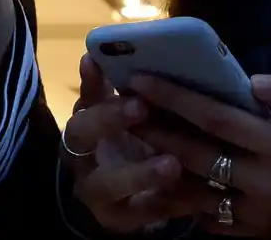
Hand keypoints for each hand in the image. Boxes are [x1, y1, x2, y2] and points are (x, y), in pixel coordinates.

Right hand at [64, 55, 190, 232]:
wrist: (125, 199)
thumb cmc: (133, 142)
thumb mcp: (125, 114)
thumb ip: (126, 88)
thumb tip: (134, 51)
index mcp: (84, 123)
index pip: (81, 96)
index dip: (90, 82)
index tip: (99, 62)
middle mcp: (80, 156)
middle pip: (80, 134)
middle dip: (107, 119)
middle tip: (140, 106)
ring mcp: (94, 191)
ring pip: (105, 184)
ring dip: (138, 173)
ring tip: (171, 164)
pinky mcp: (115, 220)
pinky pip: (139, 214)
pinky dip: (164, 204)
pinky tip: (190, 198)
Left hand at [128, 74, 270, 236]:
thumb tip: (255, 83)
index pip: (216, 117)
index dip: (175, 98)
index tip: (141, 80)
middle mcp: (266, 183)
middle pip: (196, 154)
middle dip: (156, 130)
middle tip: (125, 108)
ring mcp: (259, 215)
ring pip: (196, 191)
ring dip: (162, 166)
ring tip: (136, 142)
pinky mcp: (256, 236)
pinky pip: (211, 220)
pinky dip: (186, 201)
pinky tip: (165, 180)